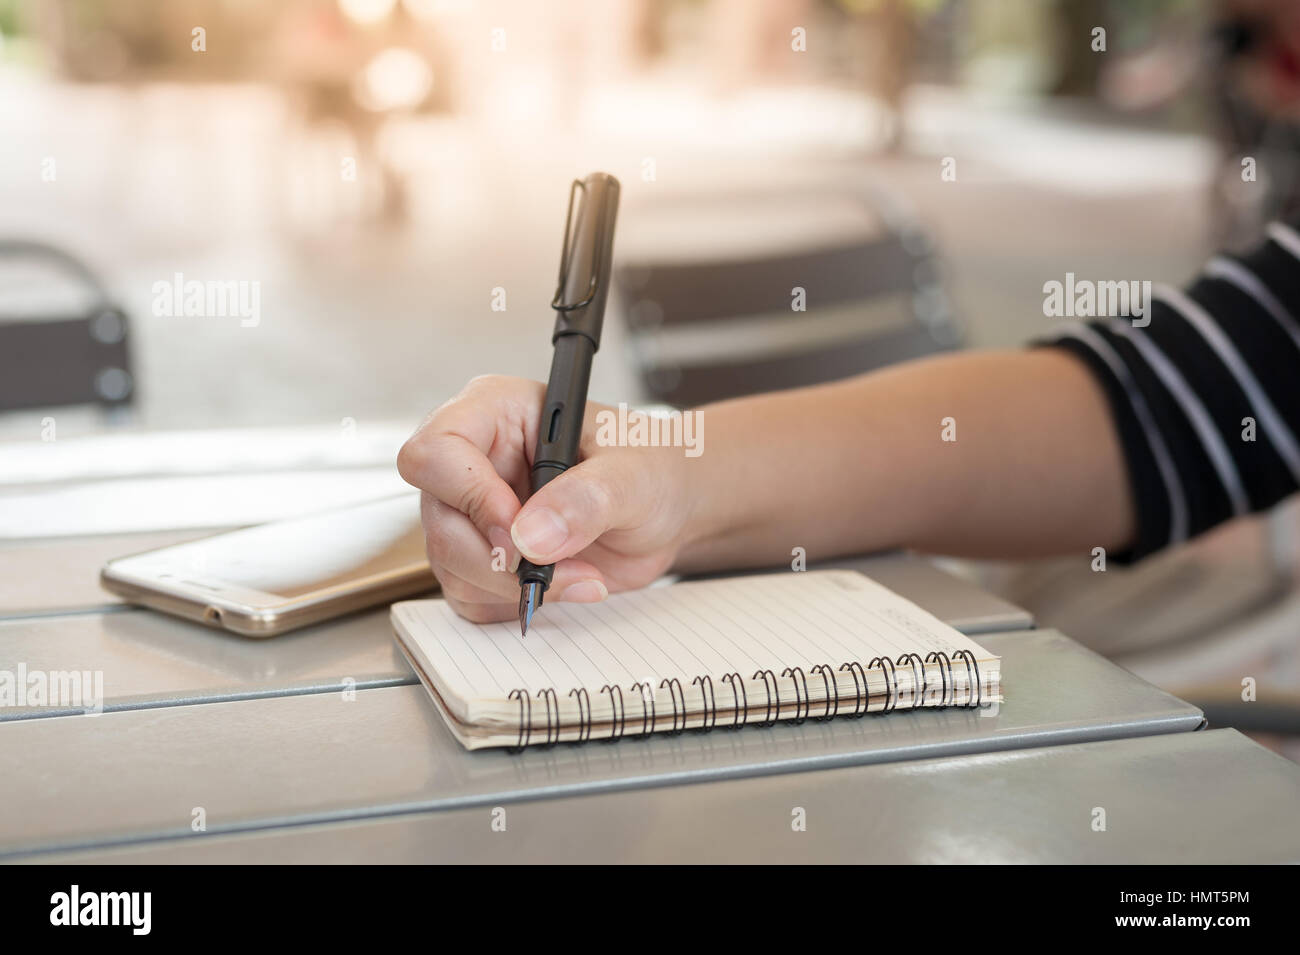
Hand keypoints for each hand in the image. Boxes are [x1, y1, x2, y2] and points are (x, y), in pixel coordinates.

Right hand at [397, 375, 695, 622]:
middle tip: (556, 567)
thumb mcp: (633, 475)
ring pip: (450, 565)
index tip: (517, 528)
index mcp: (496, 413)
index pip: (437, 450)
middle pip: (439, 520)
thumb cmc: (650, 468)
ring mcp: (472, 512)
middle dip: (496, 558)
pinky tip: (564, 584)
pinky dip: (515, 604)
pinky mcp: (483, 557)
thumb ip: (586, 498)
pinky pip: (469, 596)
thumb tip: (530, 536)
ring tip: (580, 574)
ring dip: (514, 586)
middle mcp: (474, 461)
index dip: (469, 495)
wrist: (665, 509)